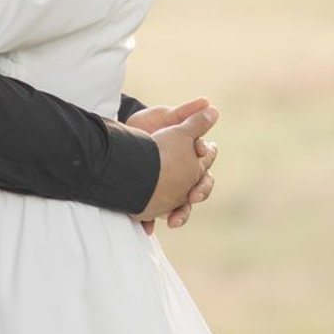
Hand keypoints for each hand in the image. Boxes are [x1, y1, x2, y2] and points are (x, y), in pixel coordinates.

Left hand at [133, 99, 217, 230]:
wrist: (123, 135)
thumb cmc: (150, 124)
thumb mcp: (167, 117)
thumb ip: (188, 115)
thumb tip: (210, 106)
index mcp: (192, 154)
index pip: (206, 158)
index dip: (205, 157)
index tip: (198, 150)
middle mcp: (185, 174)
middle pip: (200, 188)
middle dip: (199, 192)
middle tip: (192, 196)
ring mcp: (170, 188)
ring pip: (181, 207)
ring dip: (180, 215)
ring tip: (173, 221)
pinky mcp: (152, 199)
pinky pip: (154, 214)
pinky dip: (150, 222)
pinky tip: (147, 228)